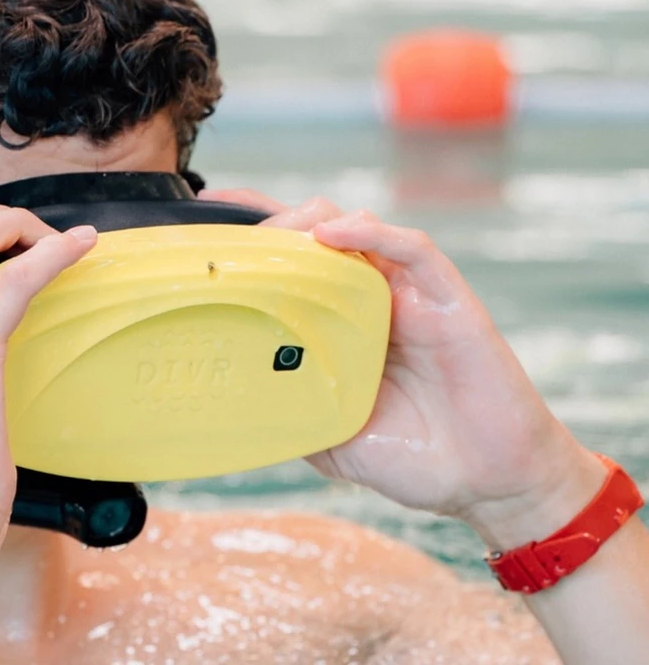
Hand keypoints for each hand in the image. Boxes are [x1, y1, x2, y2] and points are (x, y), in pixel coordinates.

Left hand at [199, 189, 605, 547]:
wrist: (488, 482)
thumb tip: (232, 401)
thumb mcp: (332, 438)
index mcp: (341, 323)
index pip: (293, 262)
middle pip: (317, 231)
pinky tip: (332, 234)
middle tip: (235, 238)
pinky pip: (412, 248)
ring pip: (358, 227)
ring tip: (277, 237)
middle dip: (273, 222)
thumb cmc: (414, 457)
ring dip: (311, 221)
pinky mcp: (447, 297)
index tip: (208, 214)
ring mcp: (409, 294)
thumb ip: (293, 410)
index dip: (254, 232)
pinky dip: (373, 233)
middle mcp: (371, 298)